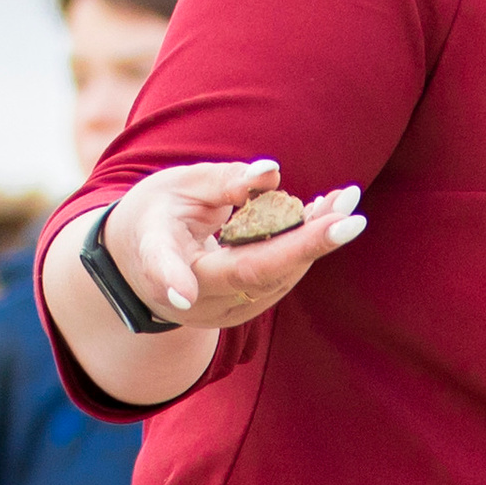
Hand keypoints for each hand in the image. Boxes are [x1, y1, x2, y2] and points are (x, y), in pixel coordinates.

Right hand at [101, 159, 364, 333]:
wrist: (136, 266)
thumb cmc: (154, 218)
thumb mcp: (175, 187)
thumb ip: (224, 181)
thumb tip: (273, 172)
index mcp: (169, 266)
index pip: (223, 265)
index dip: (237, 266)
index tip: (190, 291)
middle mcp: (203, 300)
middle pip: (265, 272)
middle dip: (312, 238)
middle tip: (349, 202)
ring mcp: (227, 311)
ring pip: (281, 276)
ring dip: (317, 237)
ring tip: (345, 198)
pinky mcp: (245, 308)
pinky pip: (282, 276)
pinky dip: (305, 244)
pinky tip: (328, 213)